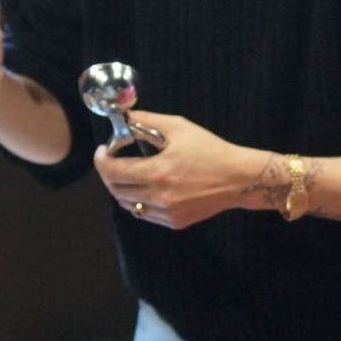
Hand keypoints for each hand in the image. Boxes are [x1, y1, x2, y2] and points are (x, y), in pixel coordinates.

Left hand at [93, 111, 271, 229]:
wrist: (238, 179)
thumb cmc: (210, 149)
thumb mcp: (180, 127)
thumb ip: (148, 122)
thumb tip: (125, 119)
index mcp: (158, 171)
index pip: (113, 172)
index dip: (102, 161)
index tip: (103, 152)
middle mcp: (159, 196)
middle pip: (116, 190)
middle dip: (108, 175)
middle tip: (112, 162)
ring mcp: (167, 212)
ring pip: (129, 205)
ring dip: (121, 190)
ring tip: (127, 175)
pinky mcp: (174, 222)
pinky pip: (145, 214)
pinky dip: (139, 202)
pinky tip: (146, 189)